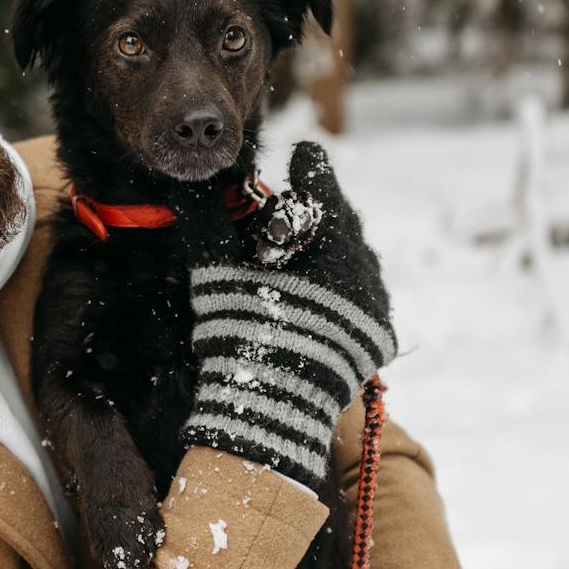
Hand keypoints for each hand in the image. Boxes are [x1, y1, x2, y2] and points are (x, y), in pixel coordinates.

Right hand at [167, 141, 398, 489]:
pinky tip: (319, 291)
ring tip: (305, 250)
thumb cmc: (241, 335)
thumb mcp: (217, 273)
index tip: (302, 155)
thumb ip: (206, 220)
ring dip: (332, 249)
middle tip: (297, 206)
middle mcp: (367, 271)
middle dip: (319, 212)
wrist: (269, 414)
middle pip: (343, 224)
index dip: (310, 168)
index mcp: (334, 245)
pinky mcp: (378, 339)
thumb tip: (190, 181)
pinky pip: (363, 298)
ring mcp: (377, 308)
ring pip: (357, 261)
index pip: (324, 188)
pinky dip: (342, 286)